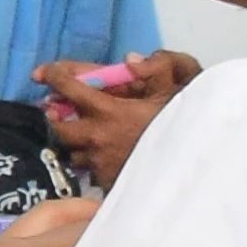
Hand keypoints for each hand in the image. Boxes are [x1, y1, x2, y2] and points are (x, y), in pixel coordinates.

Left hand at [34, 51, 197, 185]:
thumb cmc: (191, 125)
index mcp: (110, 112)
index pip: (68, 88)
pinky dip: (96, 165)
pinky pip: (92, 174)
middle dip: (57, 118)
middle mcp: (97, 139)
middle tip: (62, 111)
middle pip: (58, 128)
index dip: (54, 76)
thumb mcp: (185, 86)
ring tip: (91, 138)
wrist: (202, 168)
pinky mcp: (109, 186)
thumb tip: (131, 60)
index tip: (44, 73)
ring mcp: (100, 165)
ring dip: (77, 144)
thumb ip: (161, 65)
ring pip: (73, 153)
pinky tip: (111, 160)